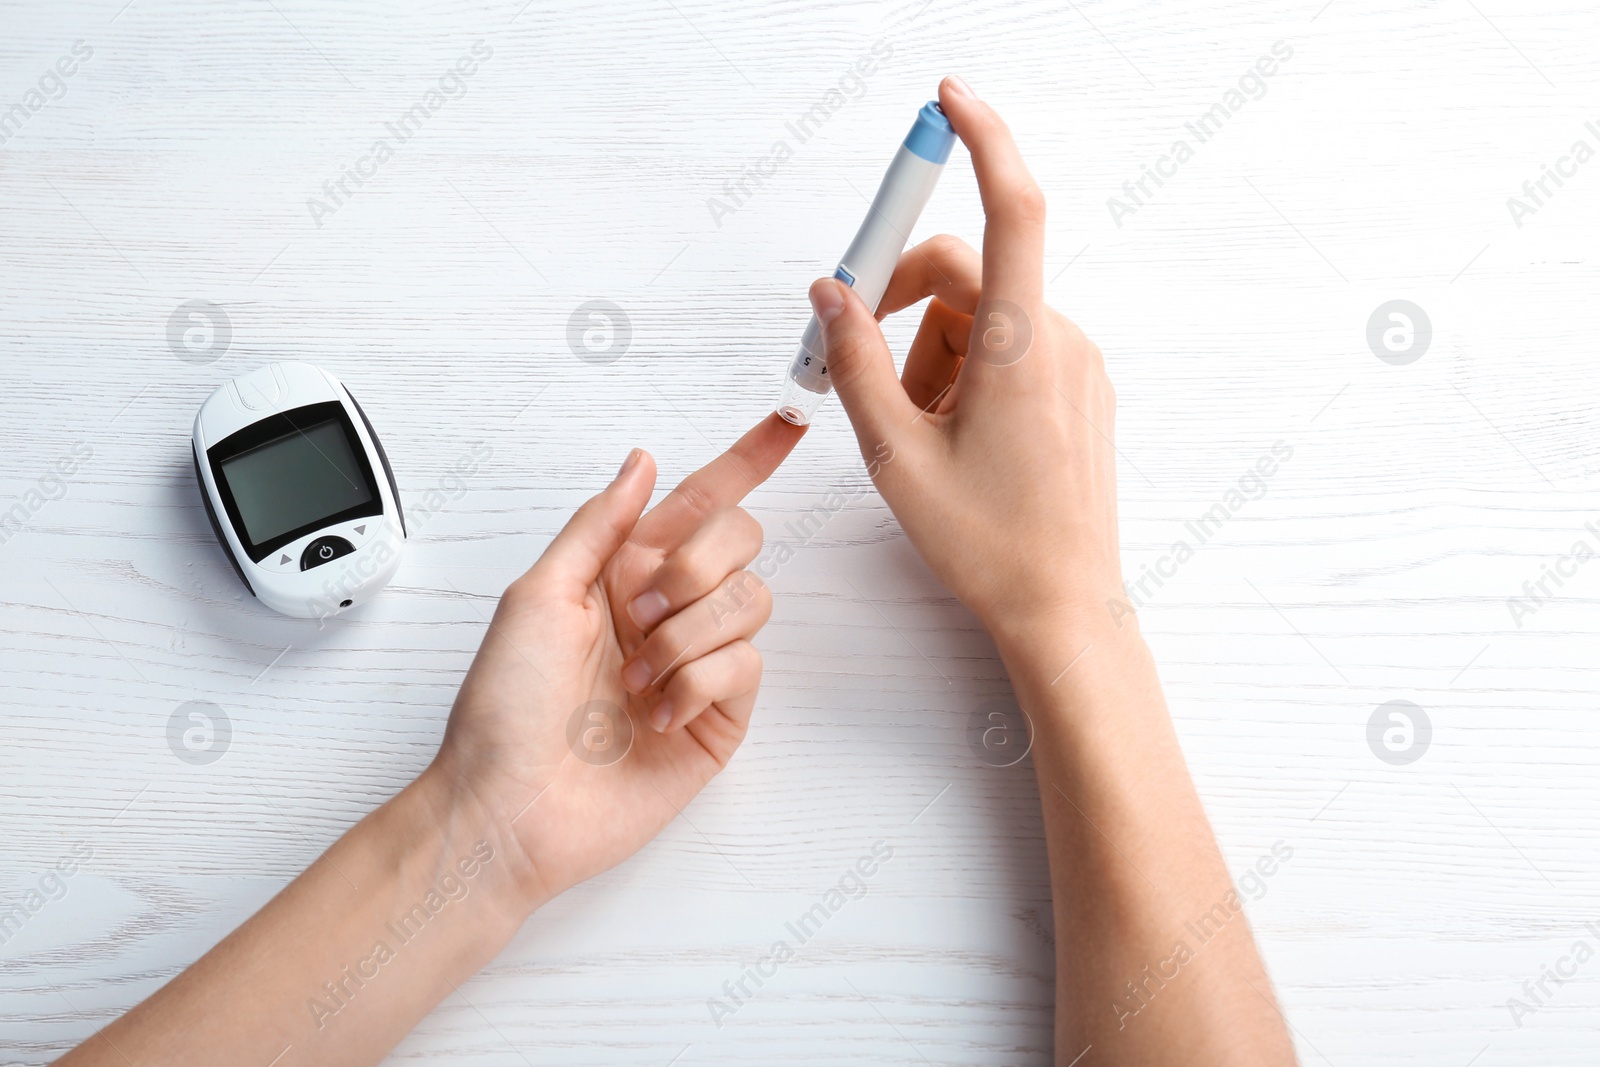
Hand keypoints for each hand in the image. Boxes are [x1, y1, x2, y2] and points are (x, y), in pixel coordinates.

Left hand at [428, 415, 803, 912]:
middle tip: (639, 611)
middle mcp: (667, 609)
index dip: (747, 459)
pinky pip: (747, 666)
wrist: (512, 808)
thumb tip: (642, 460)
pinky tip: (656, 713)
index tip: (789, 422)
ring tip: (634, 679)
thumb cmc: (505, 709)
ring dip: (685, 636)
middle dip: (696, 564)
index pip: (700, 500)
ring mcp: (698, 662)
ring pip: (750, 602)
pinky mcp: (720, 715)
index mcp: (623, 571)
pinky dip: (697, 683)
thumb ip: (601, 523)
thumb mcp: (537, 594)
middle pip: (740, 540)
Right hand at [808, 76, 1120, 641]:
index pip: (1009, 209)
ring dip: (931, 357)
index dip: (982, 141)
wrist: (1062, 606)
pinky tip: (953, 439)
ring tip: (917, 438)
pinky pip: (1011, 347)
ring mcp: (1075, 364)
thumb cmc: (985, 541)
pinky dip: (965, 372)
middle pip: (964, 276)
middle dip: (902, 311)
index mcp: (1020, 348)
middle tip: (850, 367)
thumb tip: (830, 292)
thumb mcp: (896, 456)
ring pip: (982, 318)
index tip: (948, 100)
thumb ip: (855, 363)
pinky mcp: (1079, 387)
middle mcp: (1057, 340)